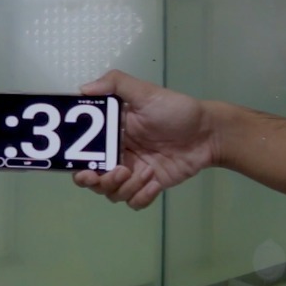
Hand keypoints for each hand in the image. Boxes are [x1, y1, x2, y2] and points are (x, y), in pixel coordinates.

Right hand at [72, 70, 217, 208]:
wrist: (209, 133)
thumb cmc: (176, 111)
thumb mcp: (146, 92)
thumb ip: (115, 84)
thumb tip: (83, 88)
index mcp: (110, 135)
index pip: (82, 154)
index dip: (76, 164)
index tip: (83, 167)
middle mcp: (116, 156)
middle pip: (93, 179)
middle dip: (99, 182)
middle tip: (117, 173)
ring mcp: (132, 173)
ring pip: (112, 193)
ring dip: (126, 187)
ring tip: (147, 171)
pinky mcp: (149, 186)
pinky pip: (134, 201)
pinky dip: (141, 196)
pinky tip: (154, 182)